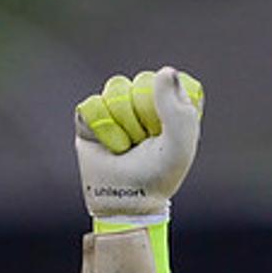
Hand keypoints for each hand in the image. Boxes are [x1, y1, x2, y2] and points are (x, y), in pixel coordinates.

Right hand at [74, 67, 203, 272]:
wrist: (126, 201)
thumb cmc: (159, 176)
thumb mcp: (180, 145)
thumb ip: (178, 109)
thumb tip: (164, 71)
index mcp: (171, 104)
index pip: (168, 79)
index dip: (166, 103)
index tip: (166, 130)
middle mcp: (144, 101)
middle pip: (141, 81)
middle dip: (145, 117)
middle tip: (146, 142)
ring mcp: (117, 106)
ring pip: (116, 90)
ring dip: (124, 124)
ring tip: (127, 146)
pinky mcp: (91, 116)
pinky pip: (92, 105)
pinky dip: (103, 128)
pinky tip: (111, 145)